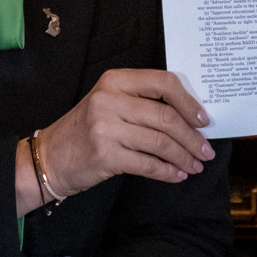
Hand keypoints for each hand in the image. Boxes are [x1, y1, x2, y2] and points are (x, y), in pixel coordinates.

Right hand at [18, 69, 213, 209]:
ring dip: (184, 156)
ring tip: (195, 165)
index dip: (189, 102)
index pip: (163, 83)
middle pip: (166, 116)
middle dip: (192, 137)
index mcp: (115, 80)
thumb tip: (189, 117)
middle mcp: (110, 100)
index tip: (204, 120)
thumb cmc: (86, 129)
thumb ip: (142, 102)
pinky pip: (148, 164)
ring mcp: (106, 128)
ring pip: (160, 142)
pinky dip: (167, 172)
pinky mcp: (105, 155)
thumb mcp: (109, 103)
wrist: (51, 157)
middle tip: (206, 150)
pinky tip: (177, 175)